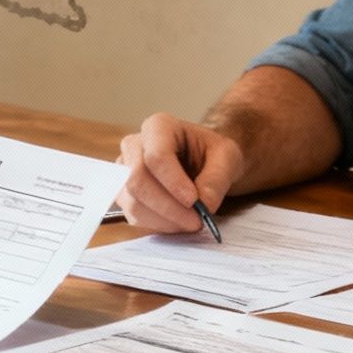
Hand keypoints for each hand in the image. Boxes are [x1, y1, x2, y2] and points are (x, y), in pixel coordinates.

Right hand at [116, 112, 244, 233]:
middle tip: (196, 221)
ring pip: (133, 202)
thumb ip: (217, 178)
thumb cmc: (212, 153)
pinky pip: (134, 216)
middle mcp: (135, 145)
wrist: (203, 163)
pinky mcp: (125, 194)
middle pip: (138, 180)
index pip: (156, 156)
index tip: (194, 201)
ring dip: (164, 219)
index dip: (173, 182)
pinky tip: (179, 223)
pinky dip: (158, 225)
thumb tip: (204, 204)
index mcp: (159, 127)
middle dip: (168, 207)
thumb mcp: (227, 157)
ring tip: (191, 223)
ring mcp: (125, 171)